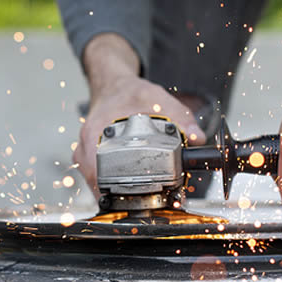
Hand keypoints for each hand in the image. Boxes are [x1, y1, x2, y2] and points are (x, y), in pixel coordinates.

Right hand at [75, 34, 206, 197]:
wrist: (113, 88)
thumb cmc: (131, 93)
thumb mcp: (159, 99)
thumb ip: (181, 118)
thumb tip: (196, 137)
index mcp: (96, 131)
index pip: (99, 171)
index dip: (119, 187)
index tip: (140, 192)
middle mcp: (86, 145)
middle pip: (98, 183)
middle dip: (121, 193)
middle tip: (147, 194)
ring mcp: (85, 154)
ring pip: (96, 184)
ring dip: (116, 190)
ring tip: (140, 188)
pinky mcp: (88, 159)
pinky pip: (97, 179)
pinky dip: (112, 183)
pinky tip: (128, 181)